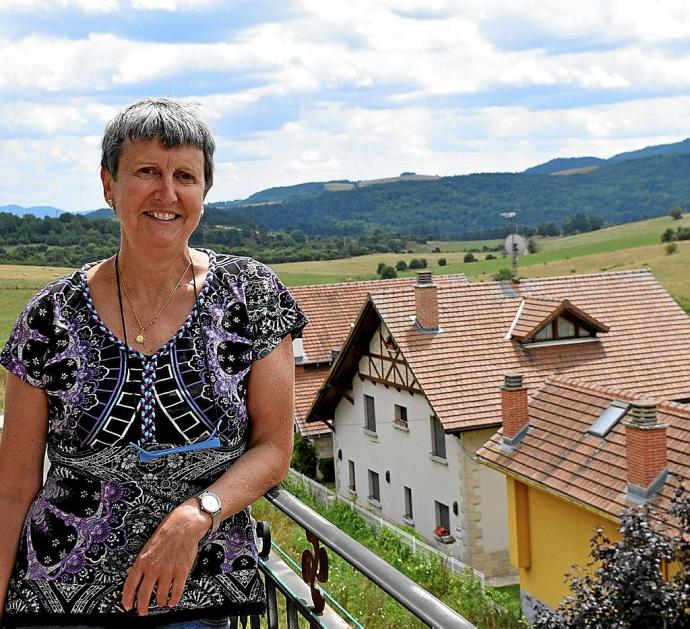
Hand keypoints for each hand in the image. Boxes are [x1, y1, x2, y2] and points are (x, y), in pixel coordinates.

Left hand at [122, 501, 209, 615]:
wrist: (183, 525)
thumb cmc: (166, 533)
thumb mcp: (148, 546)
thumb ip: (142, 563)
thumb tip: (136, 576)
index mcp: (142, 561)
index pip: (130, 585)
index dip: (127, 599)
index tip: (127, 605)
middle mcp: (154, 568)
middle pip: (144, 595)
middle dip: (142, 607)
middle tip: (142, 611)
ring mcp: (168, 570)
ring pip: (160, 596)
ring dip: (159, 602)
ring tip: (160, 603)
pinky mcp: (181, 571)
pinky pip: (176, 591)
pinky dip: (174, 599)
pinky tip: (172, 601)